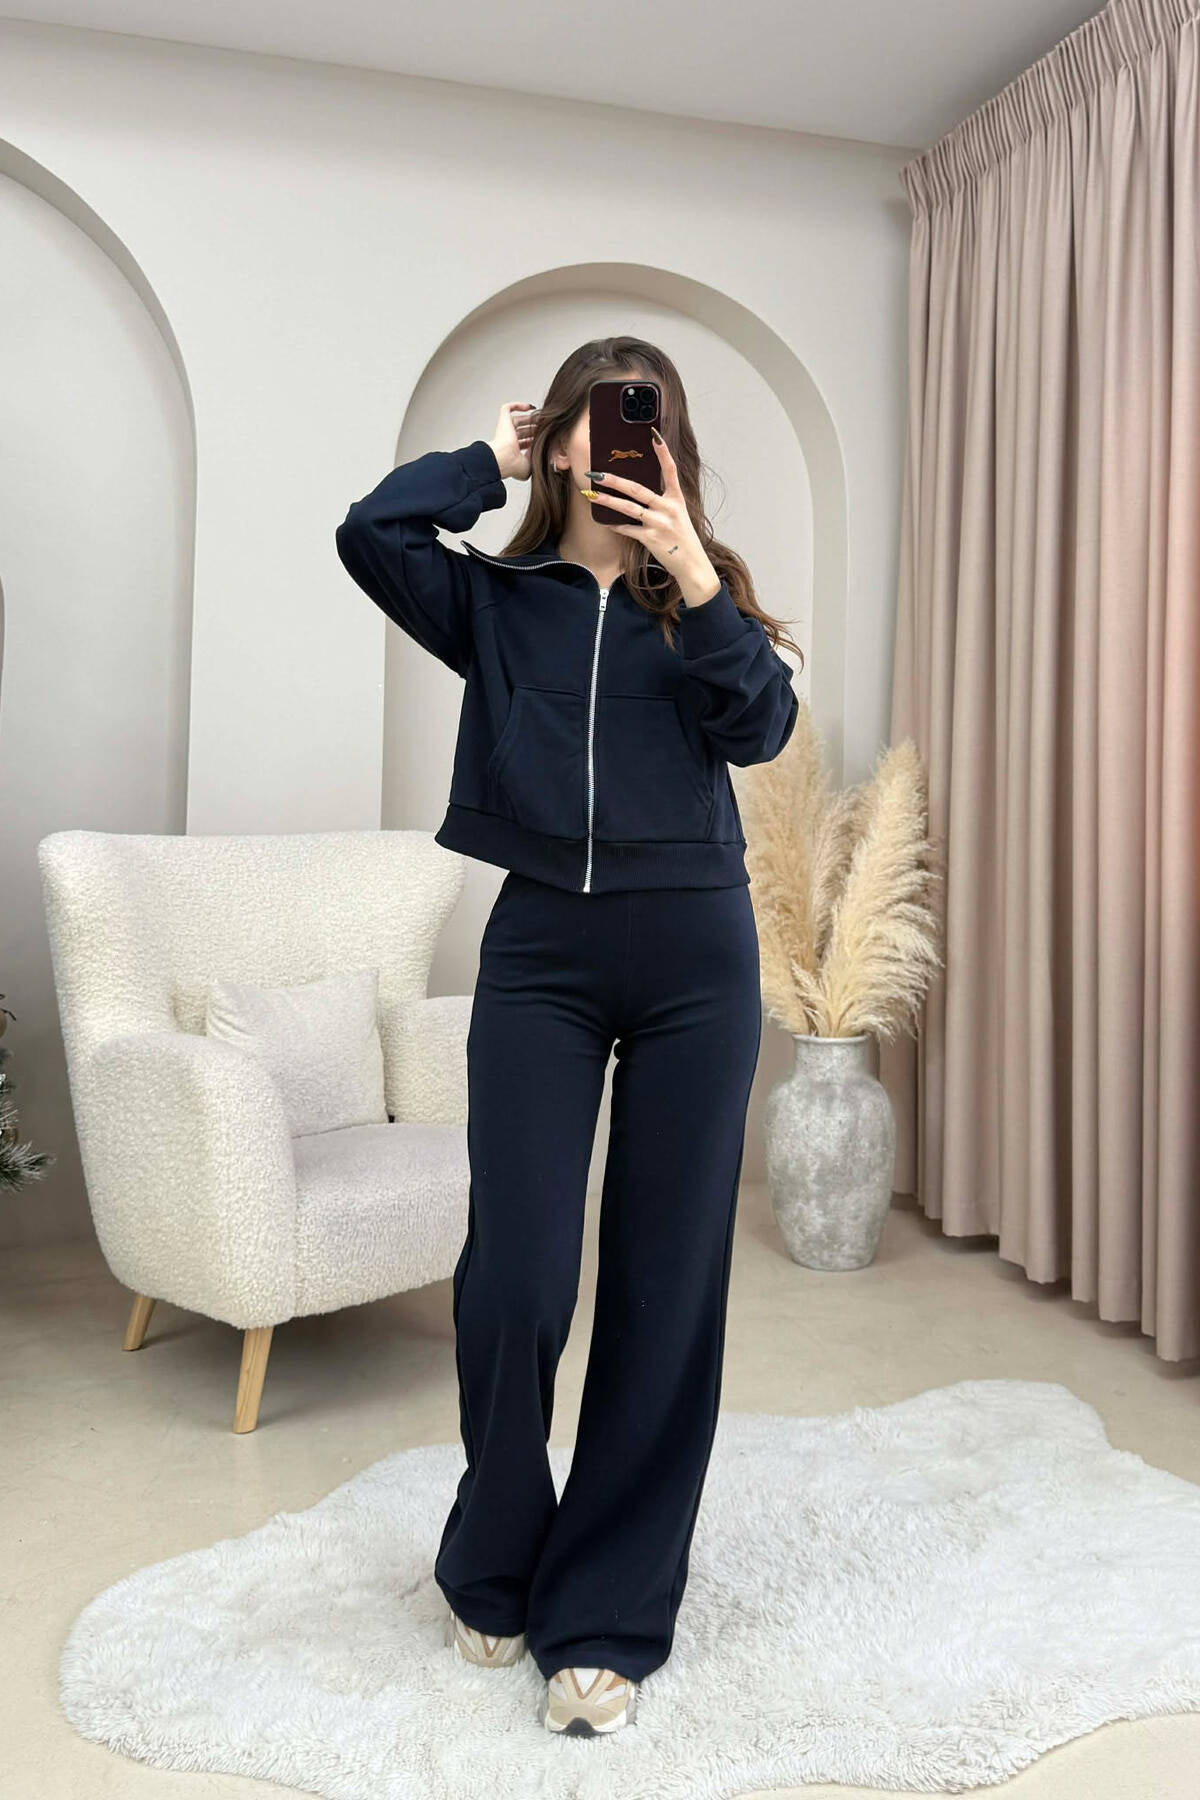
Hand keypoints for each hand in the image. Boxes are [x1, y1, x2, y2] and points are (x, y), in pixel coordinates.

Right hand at [489, 400, 539, 481]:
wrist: (505, 458)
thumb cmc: (513, 464)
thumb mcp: (530, 465)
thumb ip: (536, 457)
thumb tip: (542, 449)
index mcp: (514, 451)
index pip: (525, 442)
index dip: (535, 439)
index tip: (545, 436)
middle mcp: (509, 440)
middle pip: (523, 430)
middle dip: (535, 427)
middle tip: (546, 425)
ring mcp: (505, 429)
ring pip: (518, 420)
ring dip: (530, 417)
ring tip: (542, 417)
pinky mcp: (503, 420)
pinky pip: (507, 408)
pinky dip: (517, 405)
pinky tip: (529, 406)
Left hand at [583, 431, 720, 603]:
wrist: (692, 564)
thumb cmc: (682, 539)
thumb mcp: (677, 515)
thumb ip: (661, 502)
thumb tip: (636, 491)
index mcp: (677, 499)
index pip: (671, 471)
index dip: (663, 453)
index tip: (654, 436)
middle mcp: (669, 509)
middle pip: (638, 489)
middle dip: (615, 480)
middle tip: (596, 473)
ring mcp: (660, 524)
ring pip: (628, 508)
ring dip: (607, 501)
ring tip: (591, 494)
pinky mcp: (651, 539)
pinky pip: (628, 529)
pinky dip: (616, 526)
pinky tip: (605, 522)